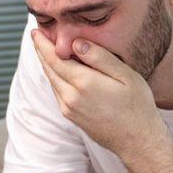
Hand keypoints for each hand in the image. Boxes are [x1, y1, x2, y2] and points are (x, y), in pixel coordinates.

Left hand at [31, 29, 169, 157]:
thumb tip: (76, 43)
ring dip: (47, 64)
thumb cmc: (137, 106)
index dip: (43, 44)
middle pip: (49, 69)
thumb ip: (100, 58)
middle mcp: (71, 97)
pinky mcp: (71, 117)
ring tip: (45, 48)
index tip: (35, 31)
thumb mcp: (126, 76)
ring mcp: (69, 109)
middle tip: (36, 35)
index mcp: (84, 83)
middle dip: (41, 51)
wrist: (137, 141)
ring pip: (52, 81)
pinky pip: (57, 92)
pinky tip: (59, 70)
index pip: (55, 58)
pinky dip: (54, 77)